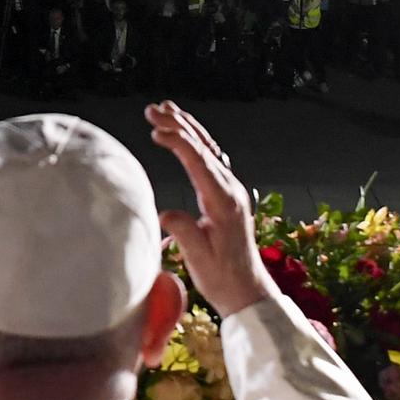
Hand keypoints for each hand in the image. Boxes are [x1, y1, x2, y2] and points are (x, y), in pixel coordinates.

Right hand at [145, 101, 272, 316]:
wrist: (246, 291)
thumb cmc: (222, 278)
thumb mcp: (200, 258)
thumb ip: (184, 232)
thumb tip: (166, 213)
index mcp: (224, 202)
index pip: (200, 162)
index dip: (177, 143)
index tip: (155, 131)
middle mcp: (231, 190)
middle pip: (204, 148)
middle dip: (178, 125)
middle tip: (153, 108)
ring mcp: (232, 191)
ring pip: (209, 150)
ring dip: (187, 128)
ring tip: (166, 109)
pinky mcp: (228, 196)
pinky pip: (212, 160)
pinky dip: (196, 142)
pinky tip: (185, 134)